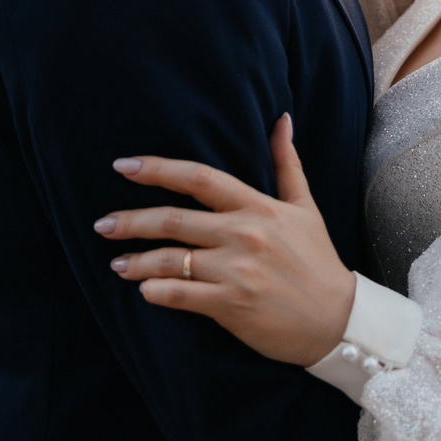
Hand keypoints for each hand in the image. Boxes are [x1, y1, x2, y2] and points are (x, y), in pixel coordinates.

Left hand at [96, 115, 354, 366]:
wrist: (339, 321)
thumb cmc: (318, 262)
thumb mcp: (305, 208)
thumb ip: (286, 164)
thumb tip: (281, 119)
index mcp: (258, 207)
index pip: (199, 178)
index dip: (158, 169)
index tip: (123, 167)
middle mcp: (244, 234)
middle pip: (173, 219)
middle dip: (130, 221)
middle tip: (101, 224)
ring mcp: (236, 271)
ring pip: (171, 259)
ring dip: (136, 261)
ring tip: (116, 264)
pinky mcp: (232, 305)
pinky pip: (181, 294)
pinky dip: (156, 291)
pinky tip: (144, 290)